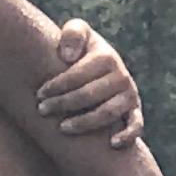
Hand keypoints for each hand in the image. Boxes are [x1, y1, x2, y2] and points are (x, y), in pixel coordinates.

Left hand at [38, 17, 141, 147]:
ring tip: (62, 128)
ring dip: (85, 122)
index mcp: (106, 57)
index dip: (57, 85)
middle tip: (42, 110)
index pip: (78, 75)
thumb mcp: (78, 31)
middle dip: (63, 104)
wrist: (102, 64)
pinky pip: (136, 125)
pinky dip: (128, 135)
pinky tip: (112, 144)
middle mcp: (122, 76)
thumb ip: (73, 33)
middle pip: (90, 95)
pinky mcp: (135, 111)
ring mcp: (130, 95)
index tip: (39, 94)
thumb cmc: (82, 49)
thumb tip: (69, 57)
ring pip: (108, 113)